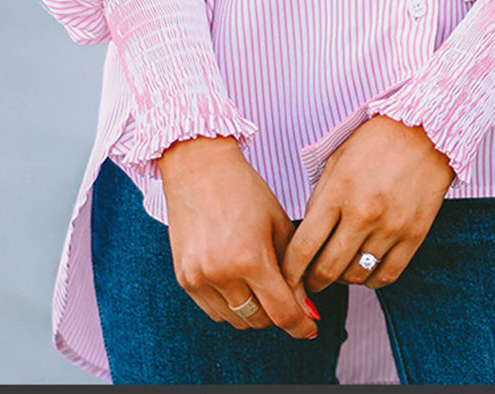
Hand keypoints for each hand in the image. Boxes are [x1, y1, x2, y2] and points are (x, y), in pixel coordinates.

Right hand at [157, 135, 317, 336]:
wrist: (199, 168)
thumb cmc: (245, 190)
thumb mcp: (278, 223)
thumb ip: (293, 267)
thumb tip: (304, 305)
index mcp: (251, 258)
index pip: (281, 312)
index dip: (300, 324)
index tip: (310, 326)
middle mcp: (222, 274)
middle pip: (259, 320)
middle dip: (278, 314)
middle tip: (288, 296)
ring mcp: (199, 279)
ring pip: (236, 319)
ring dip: (254, 311)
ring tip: (263, 285)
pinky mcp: (184, 279)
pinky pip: (214, 310)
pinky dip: (231, 305)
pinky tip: (240, 282)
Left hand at [281, 114, 454, 293]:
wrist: (426, 130)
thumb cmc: (377, 142)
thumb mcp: (337, 161)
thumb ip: (320, 200)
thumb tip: (307, 239)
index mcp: (338, 191)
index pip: (304, 247)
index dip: (291, 271)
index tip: (288, 279)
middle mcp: (363, 213)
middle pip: (327, 269)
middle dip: (313, 281)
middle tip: (311, 280)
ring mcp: (391, 227)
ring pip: (356, 276)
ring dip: (342, 278)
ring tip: (340, 267)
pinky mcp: (414, 235)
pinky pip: (386, 275)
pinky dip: (371, 279)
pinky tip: (365, 268)